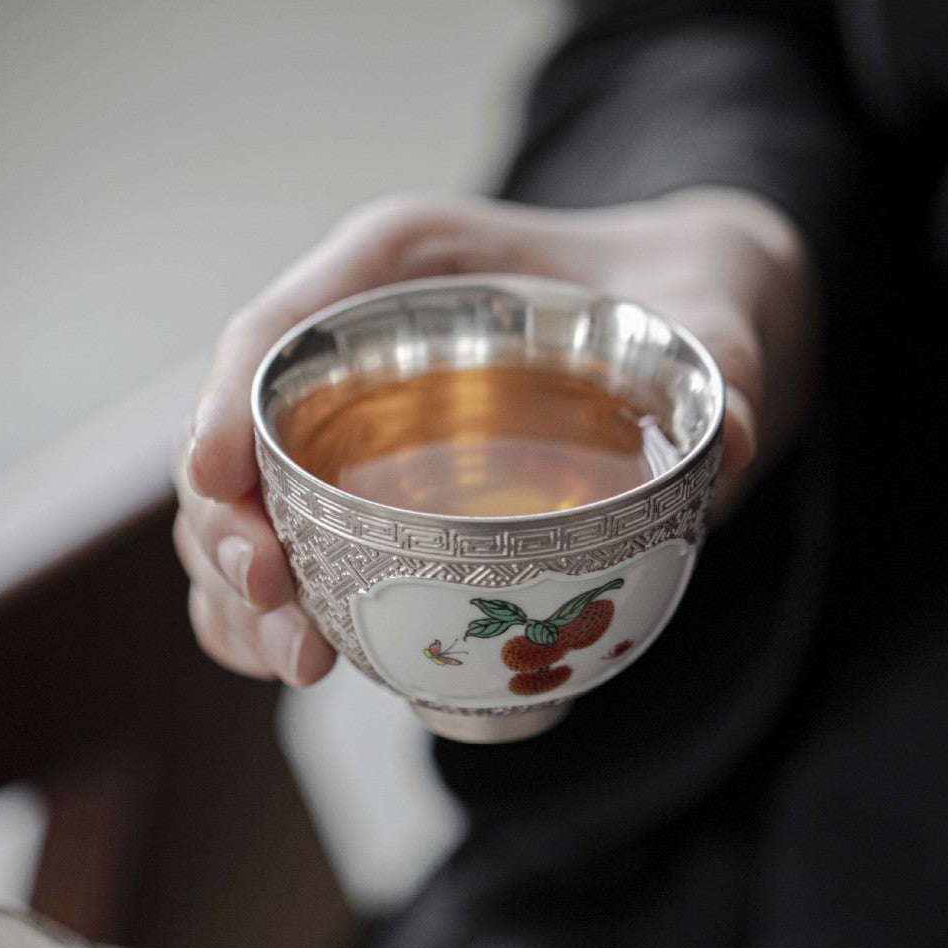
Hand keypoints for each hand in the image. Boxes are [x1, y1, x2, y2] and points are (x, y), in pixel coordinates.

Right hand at [174, 188, 819, 687]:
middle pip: (245, 446)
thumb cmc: (686, 292)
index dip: (223, 407)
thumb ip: (719, 359)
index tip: (215, 479)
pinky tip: (321, 673)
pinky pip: (312, 573)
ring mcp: (367, 443)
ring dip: (250, 603)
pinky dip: (293, 628)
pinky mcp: (393, 514)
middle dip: (230, 535)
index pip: (273, 331)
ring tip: (302, 665)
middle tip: (280, 608)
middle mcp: (362, 360)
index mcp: (401, 275)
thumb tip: (732, 438)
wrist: (707, 328)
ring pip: (258, 524)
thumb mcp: (712, 306)